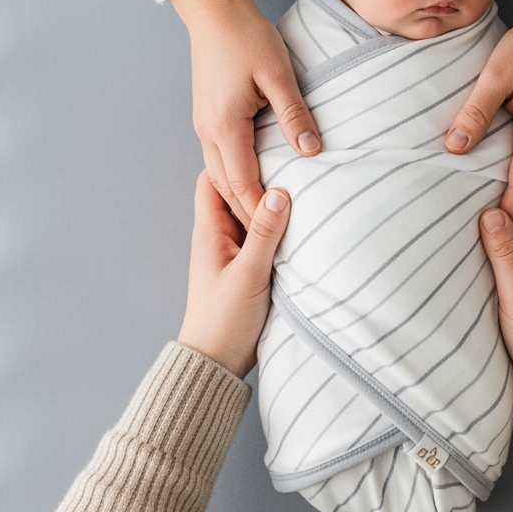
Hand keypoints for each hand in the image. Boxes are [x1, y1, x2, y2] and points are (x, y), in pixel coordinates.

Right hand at [172, 0, 319, 224]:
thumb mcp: (278, 76)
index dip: (260, 210)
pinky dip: (232, 177)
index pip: (242, 184)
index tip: (279, 232)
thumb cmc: (246, 37)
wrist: (214, 11)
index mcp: (224, 126)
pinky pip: (217, 157)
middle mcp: (207, 131)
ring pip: (218, 174)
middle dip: (246, 213)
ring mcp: (203, 124)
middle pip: (226, 186)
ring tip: (261, 217)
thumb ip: (294, 115)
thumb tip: (311, 150)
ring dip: (238, 197)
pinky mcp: (207, 116)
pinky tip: (250, 180)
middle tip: (270, 239)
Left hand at [178, 172, 289, 376]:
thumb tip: (281, 192)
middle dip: (260, 178)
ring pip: (253, 215)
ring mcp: (235, 252)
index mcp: (210, 231)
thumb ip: (264, 233)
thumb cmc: (223, 321)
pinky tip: (300, 225)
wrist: (218, 363)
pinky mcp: (249, 268)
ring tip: (302, 188)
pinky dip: (278, 229)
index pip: (214, 179)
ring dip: (272, 206)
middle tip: (290, 163)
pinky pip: (263, 237)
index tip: (264, 148)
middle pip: (237, 193)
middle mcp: (220, 236)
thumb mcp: (249, 274)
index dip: (234, 160)